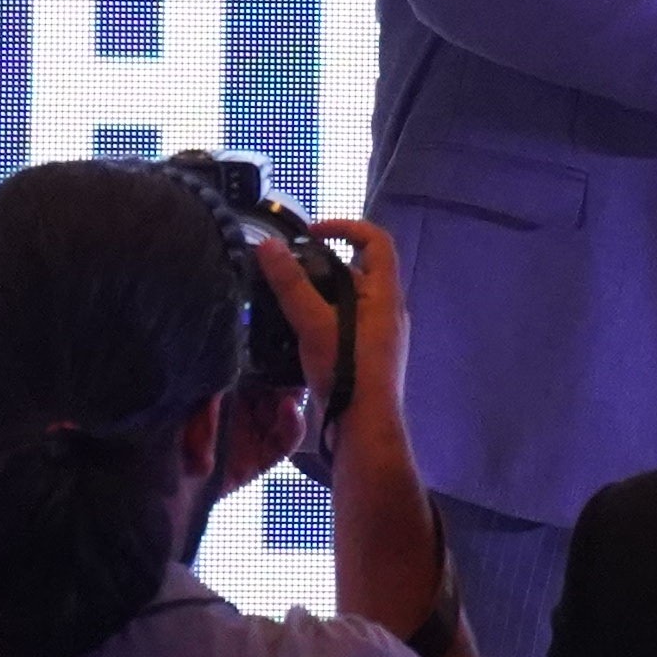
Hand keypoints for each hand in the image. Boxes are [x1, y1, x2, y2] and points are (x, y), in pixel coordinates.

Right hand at [252, 216, 408, 457]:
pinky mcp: (364, 357)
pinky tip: (290, 331)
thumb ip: (292, 284)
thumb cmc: (348, 374)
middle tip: (285, 272)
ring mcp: (377, 336)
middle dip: (320, 266)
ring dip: (316, 295)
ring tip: (281, 300)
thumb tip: (269, 246)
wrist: (362, 430)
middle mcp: (387, 312)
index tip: (312, 232)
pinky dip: (319, 319)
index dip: (346, 226)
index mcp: (385, 295)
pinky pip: (342, 325)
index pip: (376, 241)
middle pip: (356, 271)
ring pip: (345, 301)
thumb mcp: (314, 324)